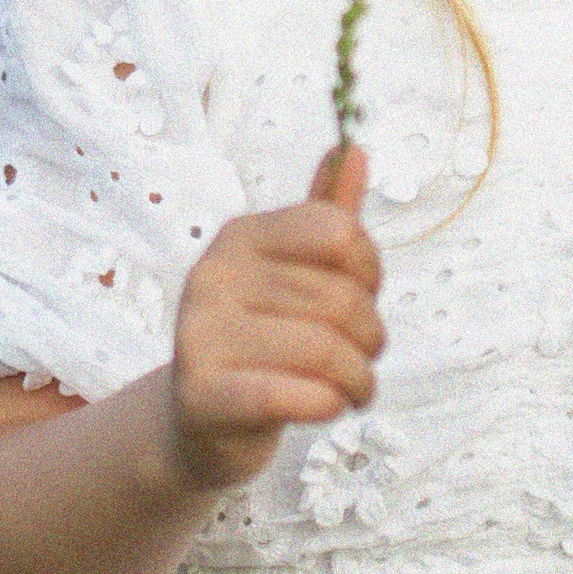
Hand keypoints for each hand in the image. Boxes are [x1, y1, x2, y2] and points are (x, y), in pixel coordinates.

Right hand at [163, 142, 383, 492]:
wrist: (201, 422)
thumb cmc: (264, 340)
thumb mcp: (295, 273)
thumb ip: (326, 215)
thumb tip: (355, 151)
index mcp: (241, 235)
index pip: (338, 232)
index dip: (371, 270)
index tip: (363, 297)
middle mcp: (214, 275)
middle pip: (341, 299)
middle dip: (371, 339)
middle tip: (361, 359)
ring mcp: (201, 334)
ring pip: (326, 351)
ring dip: (358, 381)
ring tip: (351, 390)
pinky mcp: (203, 394)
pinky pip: (291, 395)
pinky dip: (326, 405)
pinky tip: (326, 408)